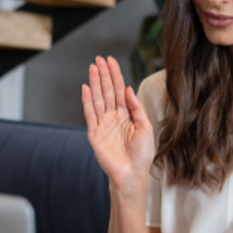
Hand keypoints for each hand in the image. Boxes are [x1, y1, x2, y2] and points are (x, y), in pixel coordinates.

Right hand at [82, 56, 154, 189]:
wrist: (132, 174)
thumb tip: (128, 89)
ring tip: (93, 67)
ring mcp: (103, 124)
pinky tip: (86, 87)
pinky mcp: (94, 133)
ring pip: (98, 99)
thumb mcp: (146, 127)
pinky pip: (89, 114)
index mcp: (127, 115)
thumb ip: (137, 108)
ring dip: (95, 83)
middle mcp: (113, 117)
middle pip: (107, 91)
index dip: (115, 76)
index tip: (111, 61)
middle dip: (104, 75)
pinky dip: (87, 100)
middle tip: (100, 59)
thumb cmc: (142, 154)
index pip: (119, 91)